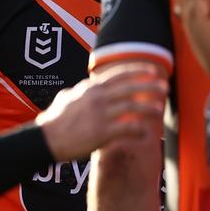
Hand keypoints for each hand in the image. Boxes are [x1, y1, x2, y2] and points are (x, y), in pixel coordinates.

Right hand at [36, 66, 164, 160]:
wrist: (44, 140)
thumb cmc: (53, 122)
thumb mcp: (65, 99)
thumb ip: (77, 92)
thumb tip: (78, 88)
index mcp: (91, 89)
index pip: (119, 75)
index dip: (138, 71)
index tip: (153, 70)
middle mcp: (97, 98)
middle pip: (130, 88)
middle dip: (150, 86)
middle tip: (165, 86)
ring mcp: (100, 115)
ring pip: (132, 107)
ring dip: (148, 108)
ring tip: (159, 109)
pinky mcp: (102, 132)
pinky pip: (127, 129)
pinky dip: (139, 131)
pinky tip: (146, 133)